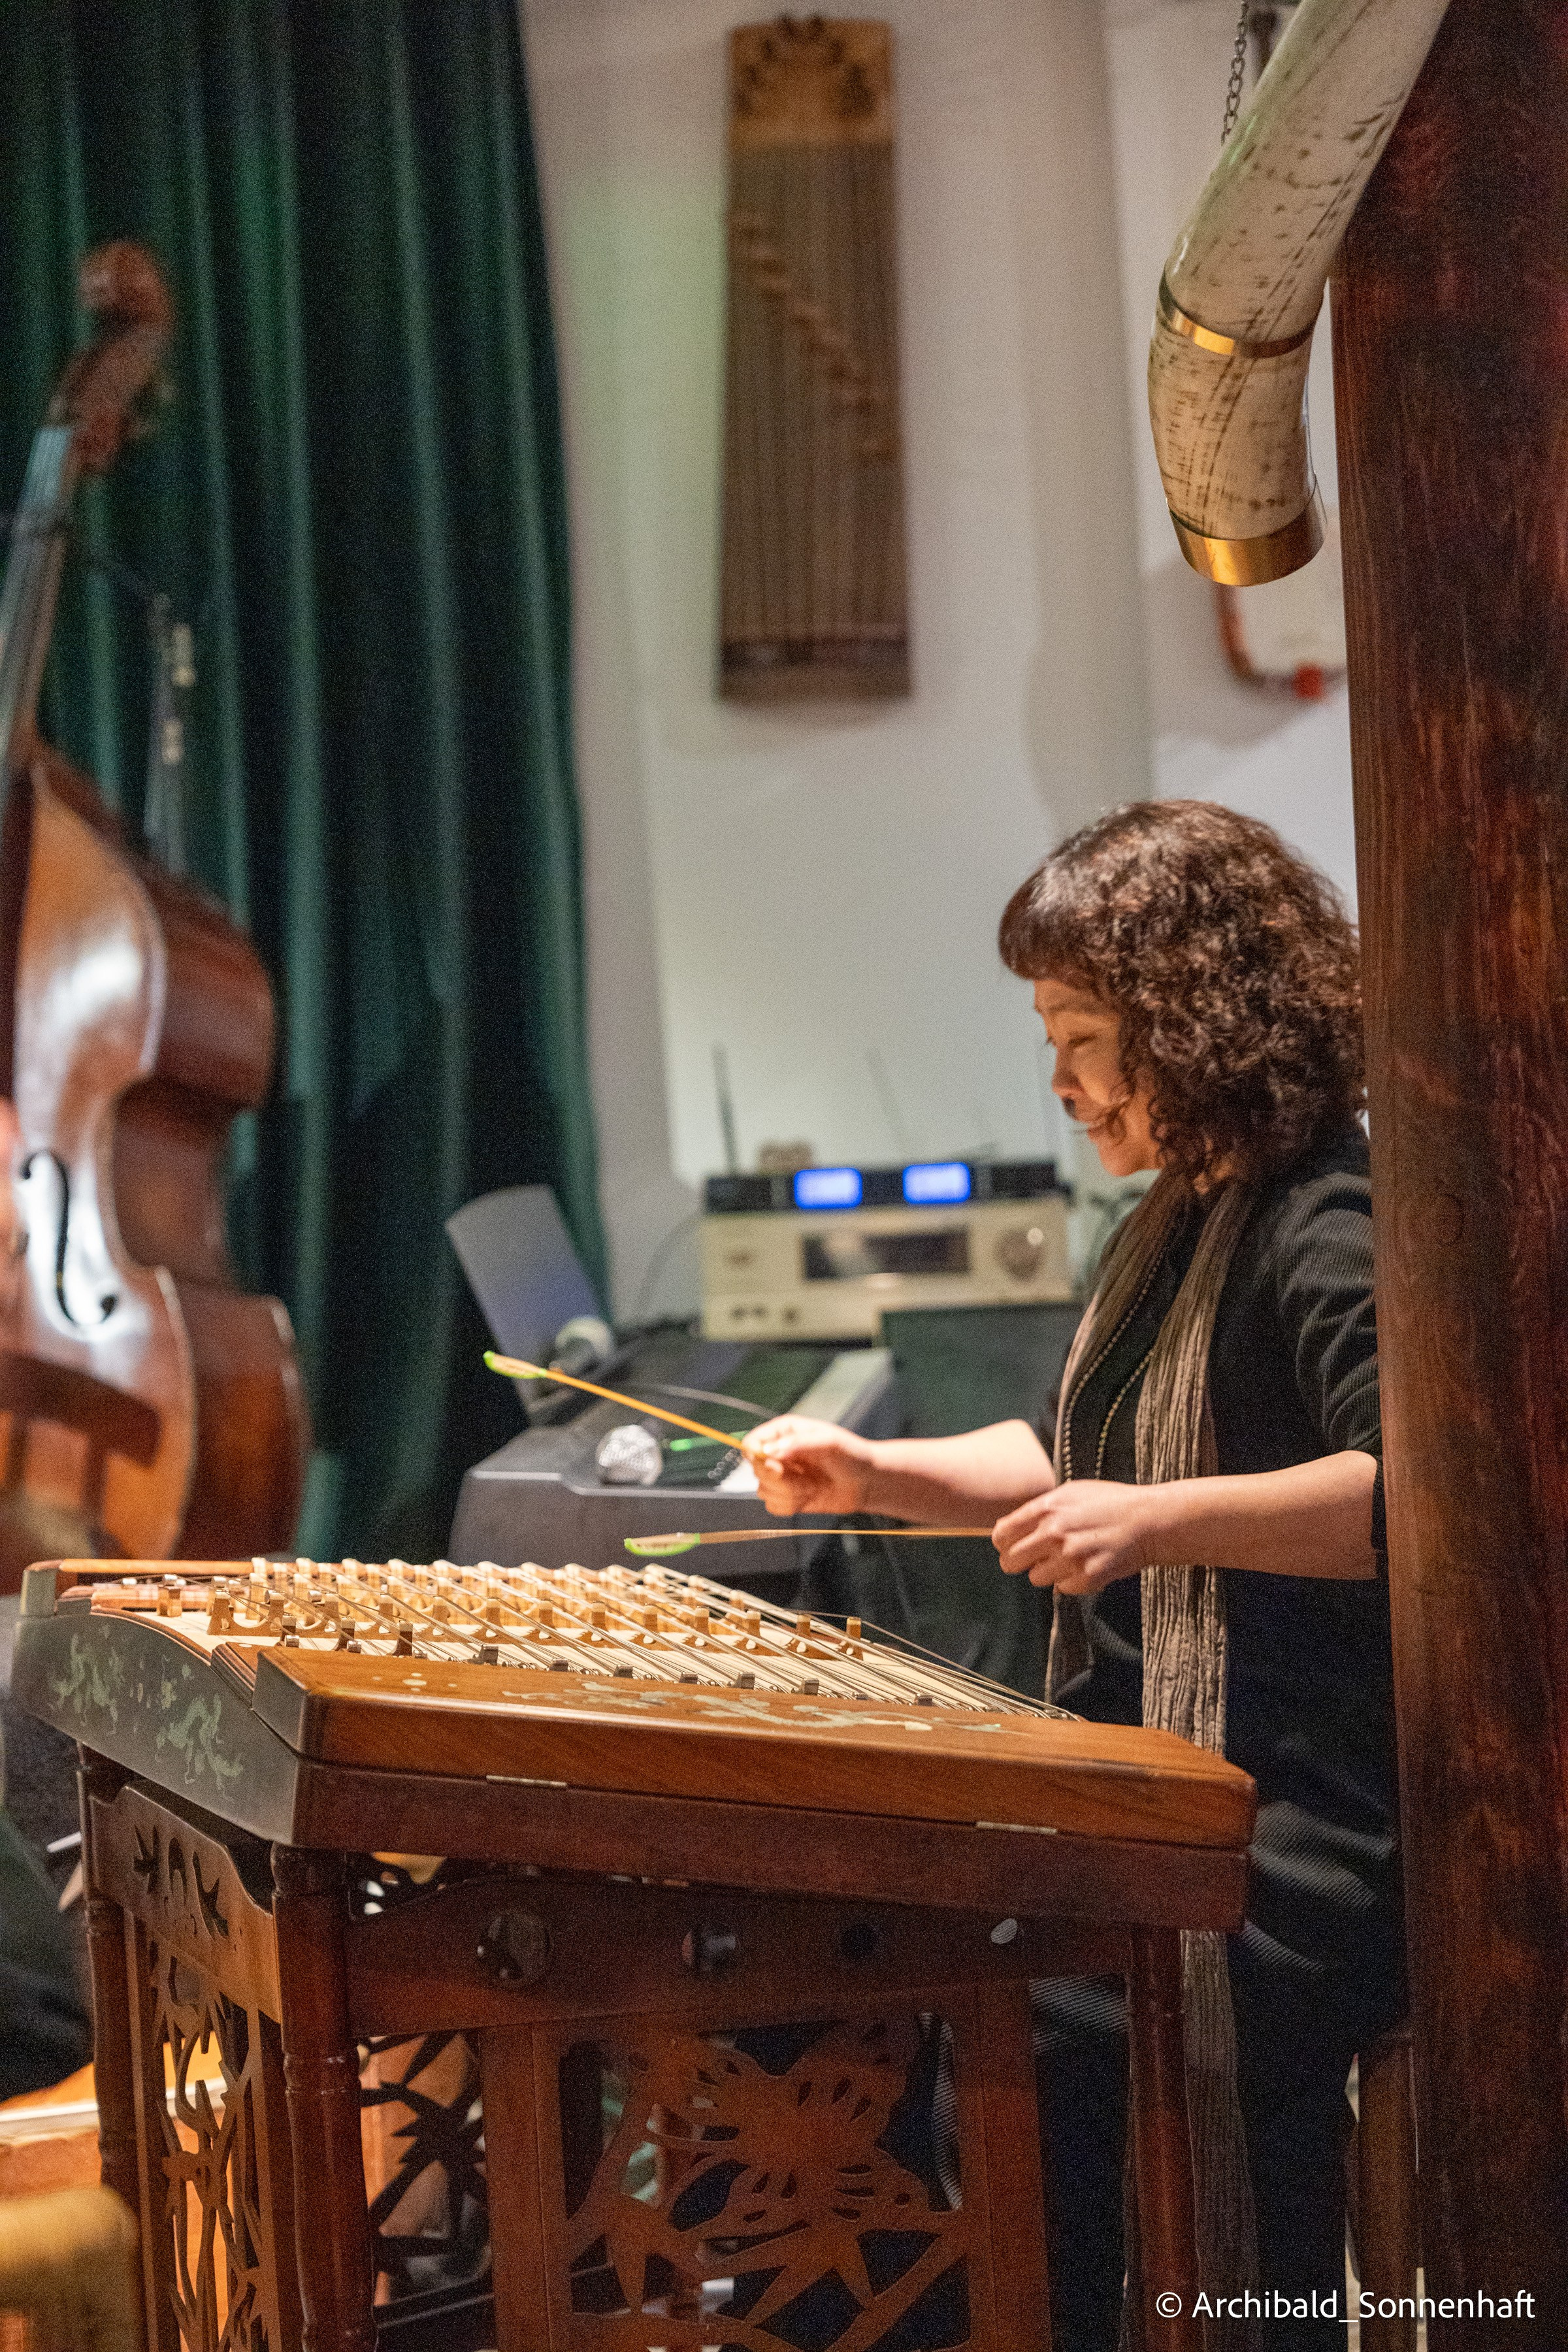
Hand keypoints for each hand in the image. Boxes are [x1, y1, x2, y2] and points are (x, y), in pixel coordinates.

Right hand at [743, 1415, 874, 1516]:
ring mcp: (781, 1476)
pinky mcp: (787, 1497)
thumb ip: (797, 1444)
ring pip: (763, 1491)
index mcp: (784, 1432)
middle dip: (780, 1478)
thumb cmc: (851, 1455)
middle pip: (755, 1469)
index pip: (751, 1443)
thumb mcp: (828, 1442)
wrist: (867, 1482)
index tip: (777, 1465)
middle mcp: (778, 1453)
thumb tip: (768, 1451)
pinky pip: (773, 1507)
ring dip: (790, 1492)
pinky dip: (791, 1505)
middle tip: (805, 1477)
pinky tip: (810, 1496)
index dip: (758, 1456)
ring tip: (813, 1485)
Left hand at [992, 1479, 1159, 1594]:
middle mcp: (1055, 1532)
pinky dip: (1071, 1581)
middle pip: (1010, 1561)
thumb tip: (1009, 1529)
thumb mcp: (1070, 1493)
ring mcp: (1071, 1557)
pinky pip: (1062, 1588)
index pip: (1002, 1535)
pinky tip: (1086, 1565)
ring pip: (1035, 1578)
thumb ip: (1038, 1510)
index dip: (1004, 1543)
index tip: (1011, 1546)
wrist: (1149, 1520)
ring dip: (1048, 1572)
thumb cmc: (1108, 1503)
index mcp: (1046, 1508)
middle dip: (1018, 1562)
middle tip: (1032, 1560)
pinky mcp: (1088, 1577)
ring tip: (1069, 1558)